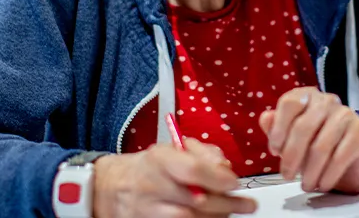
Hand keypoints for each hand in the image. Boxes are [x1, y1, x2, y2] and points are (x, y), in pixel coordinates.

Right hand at [92, 139, 256, 217]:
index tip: (235, 182)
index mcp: (159, 159)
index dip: (218, 178)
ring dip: (216, 216)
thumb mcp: (172, 148)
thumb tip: (225, 166)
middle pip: (196, 200)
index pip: (192, 169)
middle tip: (246, 204)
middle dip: (226, 203)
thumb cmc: (148, 166)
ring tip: (231, 211)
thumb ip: (202, 152)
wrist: (111, 188)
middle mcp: (152, 185)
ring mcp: (147, 210)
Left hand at [258, 87, 358, 193]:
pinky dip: (328, 175)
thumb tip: (265, 119)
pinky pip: (340, 157)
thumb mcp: (289, 137)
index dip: (278, 129)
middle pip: (304, 126)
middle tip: (286, 175)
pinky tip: (322, 184)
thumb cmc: (313, 144)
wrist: (348, 159)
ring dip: (310, 171)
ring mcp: (346, 114)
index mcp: (307, 95)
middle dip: (291, 156)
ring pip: (321, 146)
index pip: (290, 103)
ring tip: (305, 185)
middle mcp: (327, 100)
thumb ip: (275, 128)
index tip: (274, 151)